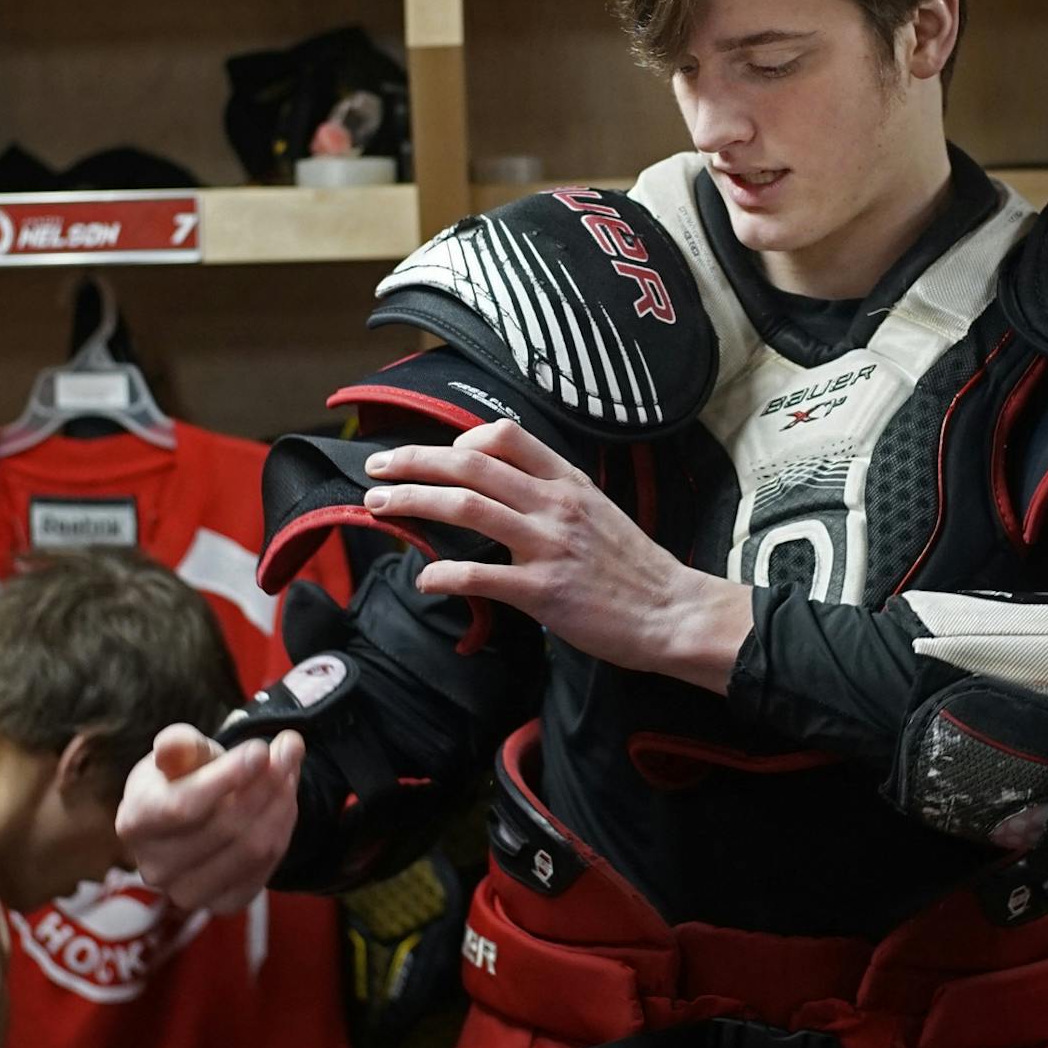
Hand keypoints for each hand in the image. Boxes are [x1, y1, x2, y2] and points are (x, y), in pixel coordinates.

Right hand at [116, 723, 301, 912]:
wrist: (198, 813)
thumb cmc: (185, 776)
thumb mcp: (181, 752)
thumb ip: (178, 745)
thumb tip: (173, 745)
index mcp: (136, 822)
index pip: (182, 806)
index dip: (227, 777)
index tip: (260, 749)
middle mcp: (155, 867)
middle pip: (226, 826)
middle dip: (268, 782)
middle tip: (289, 748)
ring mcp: (187, 892)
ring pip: (253, 848)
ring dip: (282, 803)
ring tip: (290, 769)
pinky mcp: (222, 903)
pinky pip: (267, 868)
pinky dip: (283, 828)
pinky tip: (284, 800)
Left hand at [360, 420, 752, 692]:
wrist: (671, 611)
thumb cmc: (634, 568)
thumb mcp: (598, 510)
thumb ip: (553, 494)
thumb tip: (505, 488)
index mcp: (568, 482)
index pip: (506, 436)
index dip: (460, 439)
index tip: (436, 454)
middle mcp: (555, 505)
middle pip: (469, 465)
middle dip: (413, 462)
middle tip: (376, 467)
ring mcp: (548, 545)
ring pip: (466, 507)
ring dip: (412, 503)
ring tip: (377, 506)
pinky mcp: (543, 590)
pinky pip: (479, 575)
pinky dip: (441, 574)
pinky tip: (422, 578)